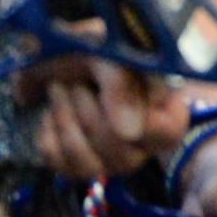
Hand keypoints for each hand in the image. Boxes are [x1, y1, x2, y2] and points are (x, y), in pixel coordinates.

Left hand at [20, 52, 185, 179]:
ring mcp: (110, 160)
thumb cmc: (95, 48)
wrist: (57, 54)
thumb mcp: (110, 54)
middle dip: (87, 110)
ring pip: (86, 160)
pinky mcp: (77, 167)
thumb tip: (128, 132)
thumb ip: (122, 87)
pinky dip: (48, 131)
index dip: (144, 124)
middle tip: (75, 80)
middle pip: (118, 148)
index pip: (168, 132)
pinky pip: (58, 162)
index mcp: (163, 109)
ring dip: (64, 117)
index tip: (111, 96)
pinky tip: (52, 112)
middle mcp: (142, 143)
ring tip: (59, 89)